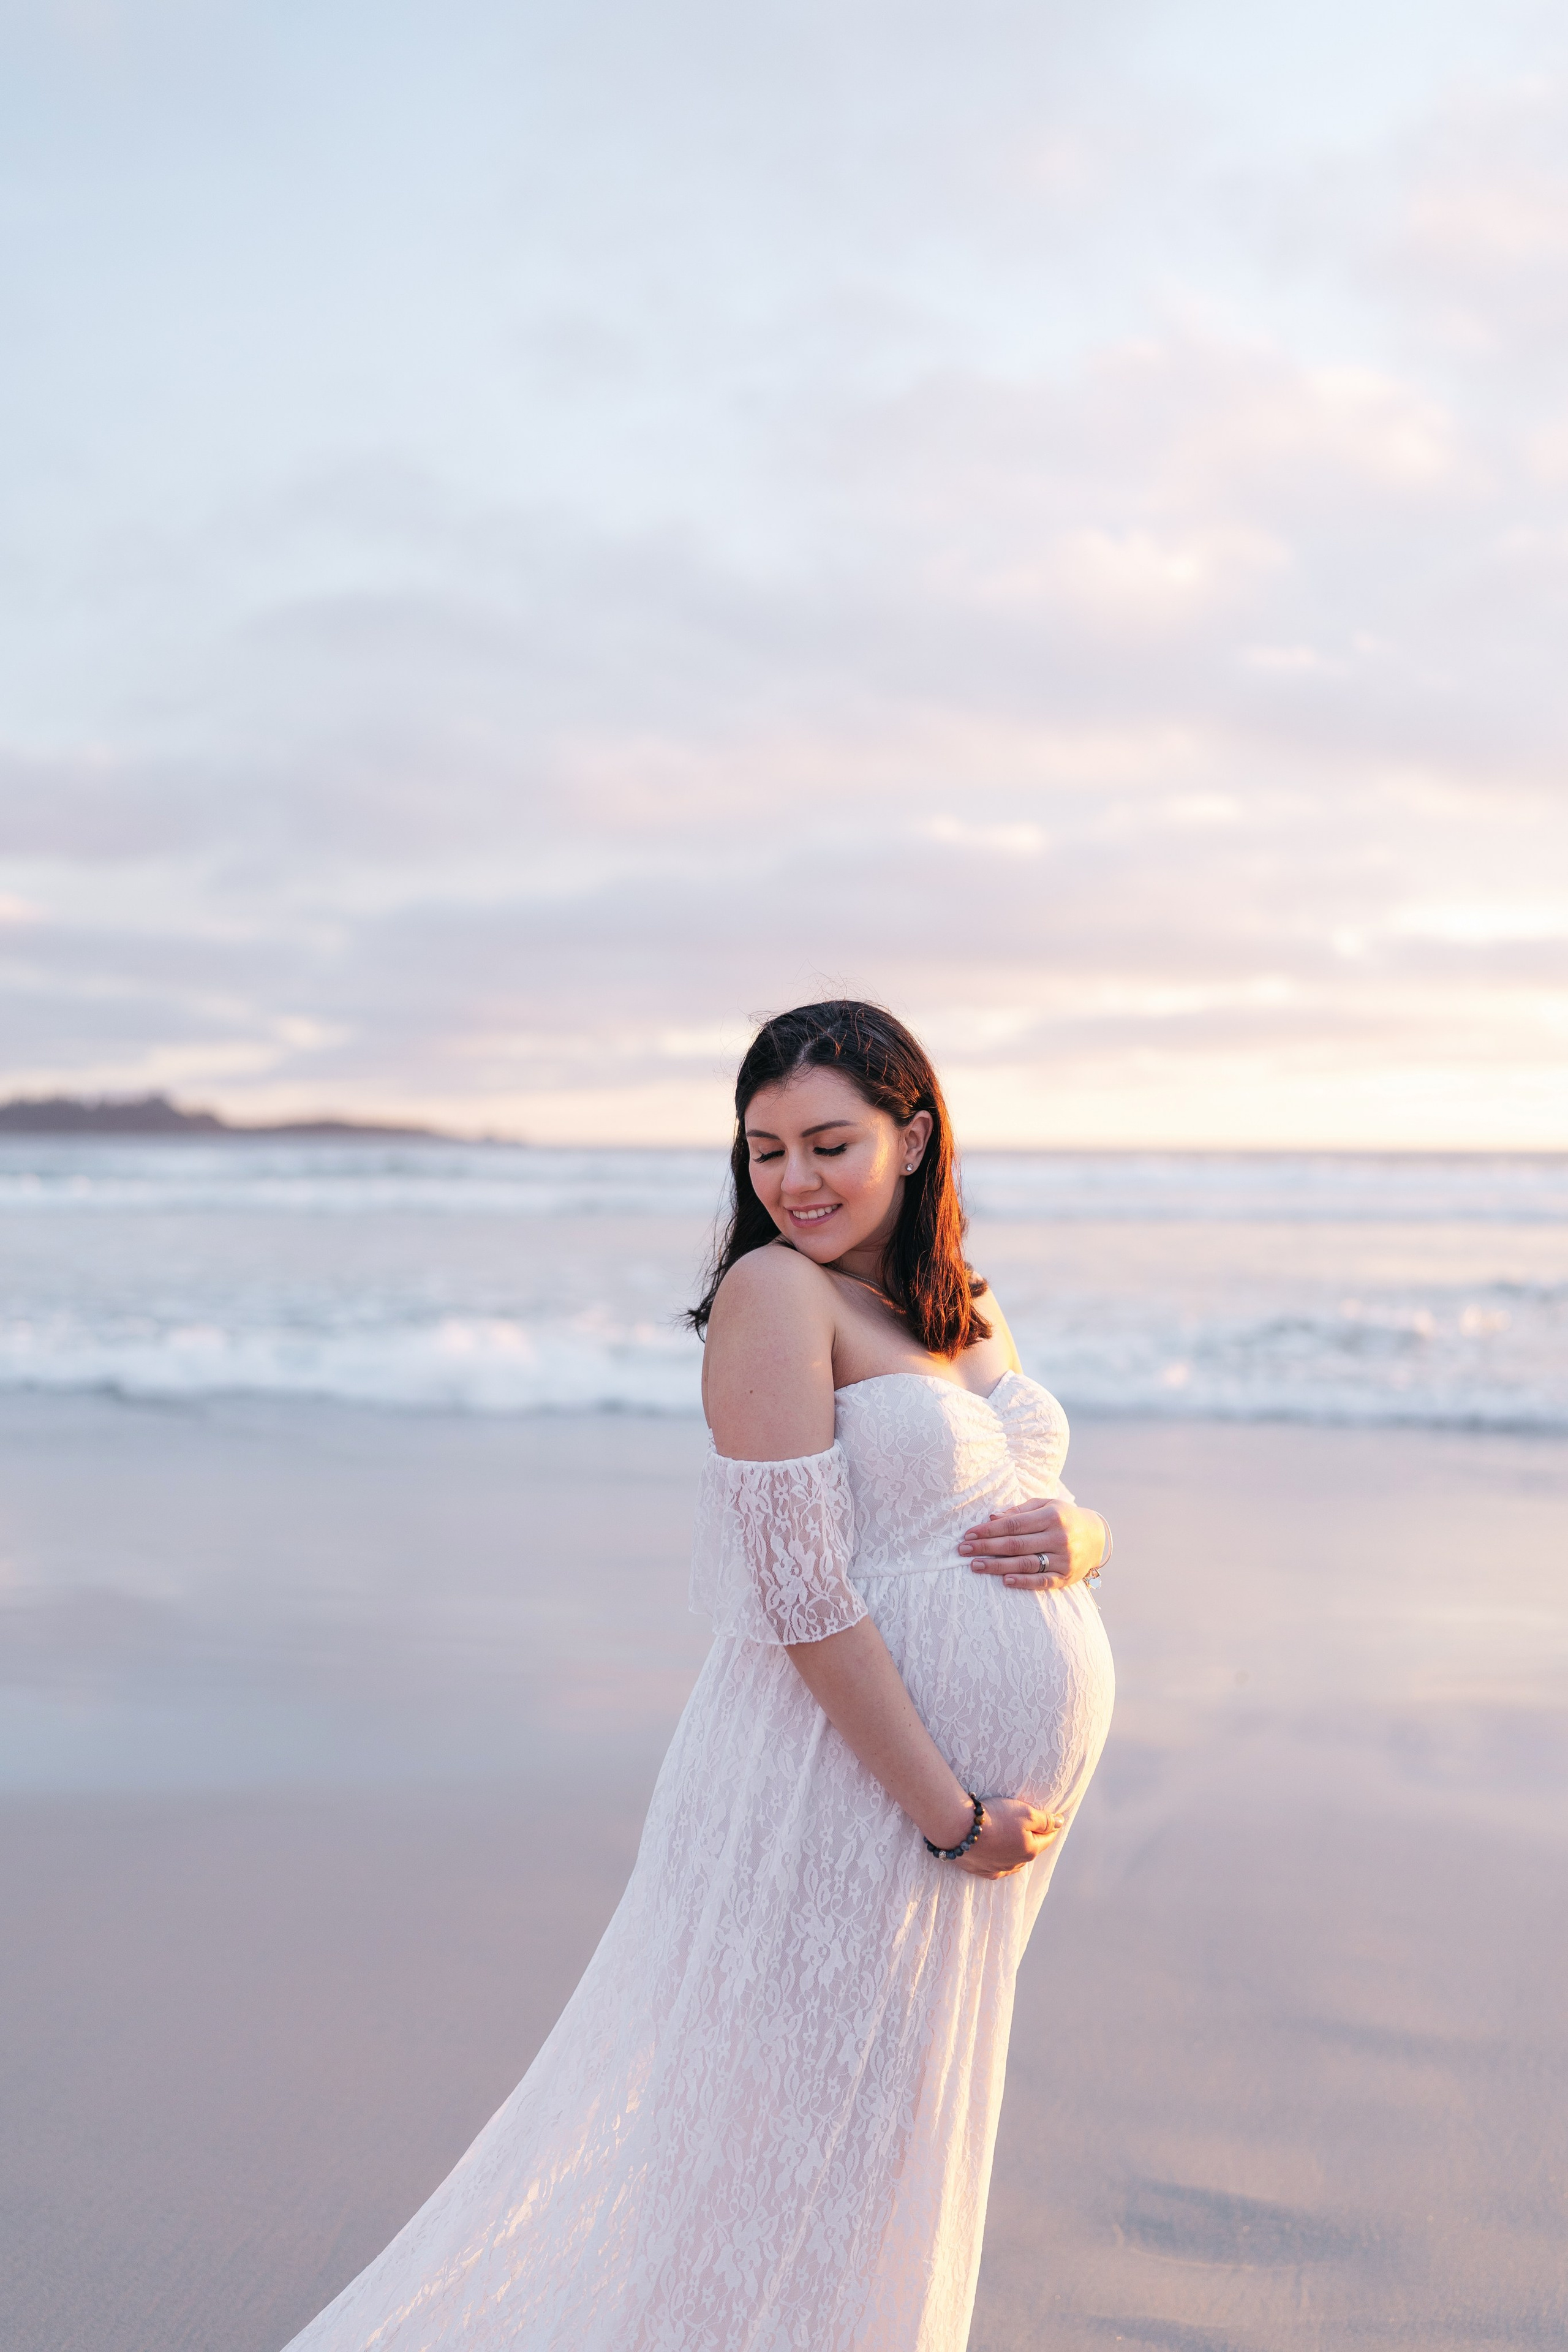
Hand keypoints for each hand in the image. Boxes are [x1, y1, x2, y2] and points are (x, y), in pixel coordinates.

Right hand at [952, 1796, 1062, 1879]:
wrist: (959, 1828)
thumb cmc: (995, 1817)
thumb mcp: (1025, 1812)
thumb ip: (1045, 1820)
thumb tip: (1060, 1823)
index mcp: (1030, 1850)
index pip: (1048, 1838)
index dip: (1050, 1825)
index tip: (1051, 1816)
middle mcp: (1016, 1864)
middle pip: (1030, 1849)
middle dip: (1032, 1838)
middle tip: (1027, 1823)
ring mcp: (997, 1869)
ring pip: (1014, 1860)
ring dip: (1015, 1849)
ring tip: (1009, 1835)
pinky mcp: (980, 1871)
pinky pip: (996, 1868)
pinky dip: (999, 1860)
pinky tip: (996, 1853)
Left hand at [958, 1497, 1105, 1590]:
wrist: (1097, 1537)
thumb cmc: (1063, 1517)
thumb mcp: (1045, 1505)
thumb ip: (1019, 1511)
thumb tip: (992, 1518)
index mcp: (1052, 1516)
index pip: (1013, 1524)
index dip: (989, 1530)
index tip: (968, 1535)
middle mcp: (1059, 1537)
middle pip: (1015, 1544)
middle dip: (986, 1547)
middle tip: (963, 1550)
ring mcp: (1063, 1559)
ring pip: (1025, 1564)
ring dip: (997, 1566)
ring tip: (975, 1565)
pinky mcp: (1066, 1577)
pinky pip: (1041, 1581)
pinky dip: (1023, 1581)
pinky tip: (1004, 1580)